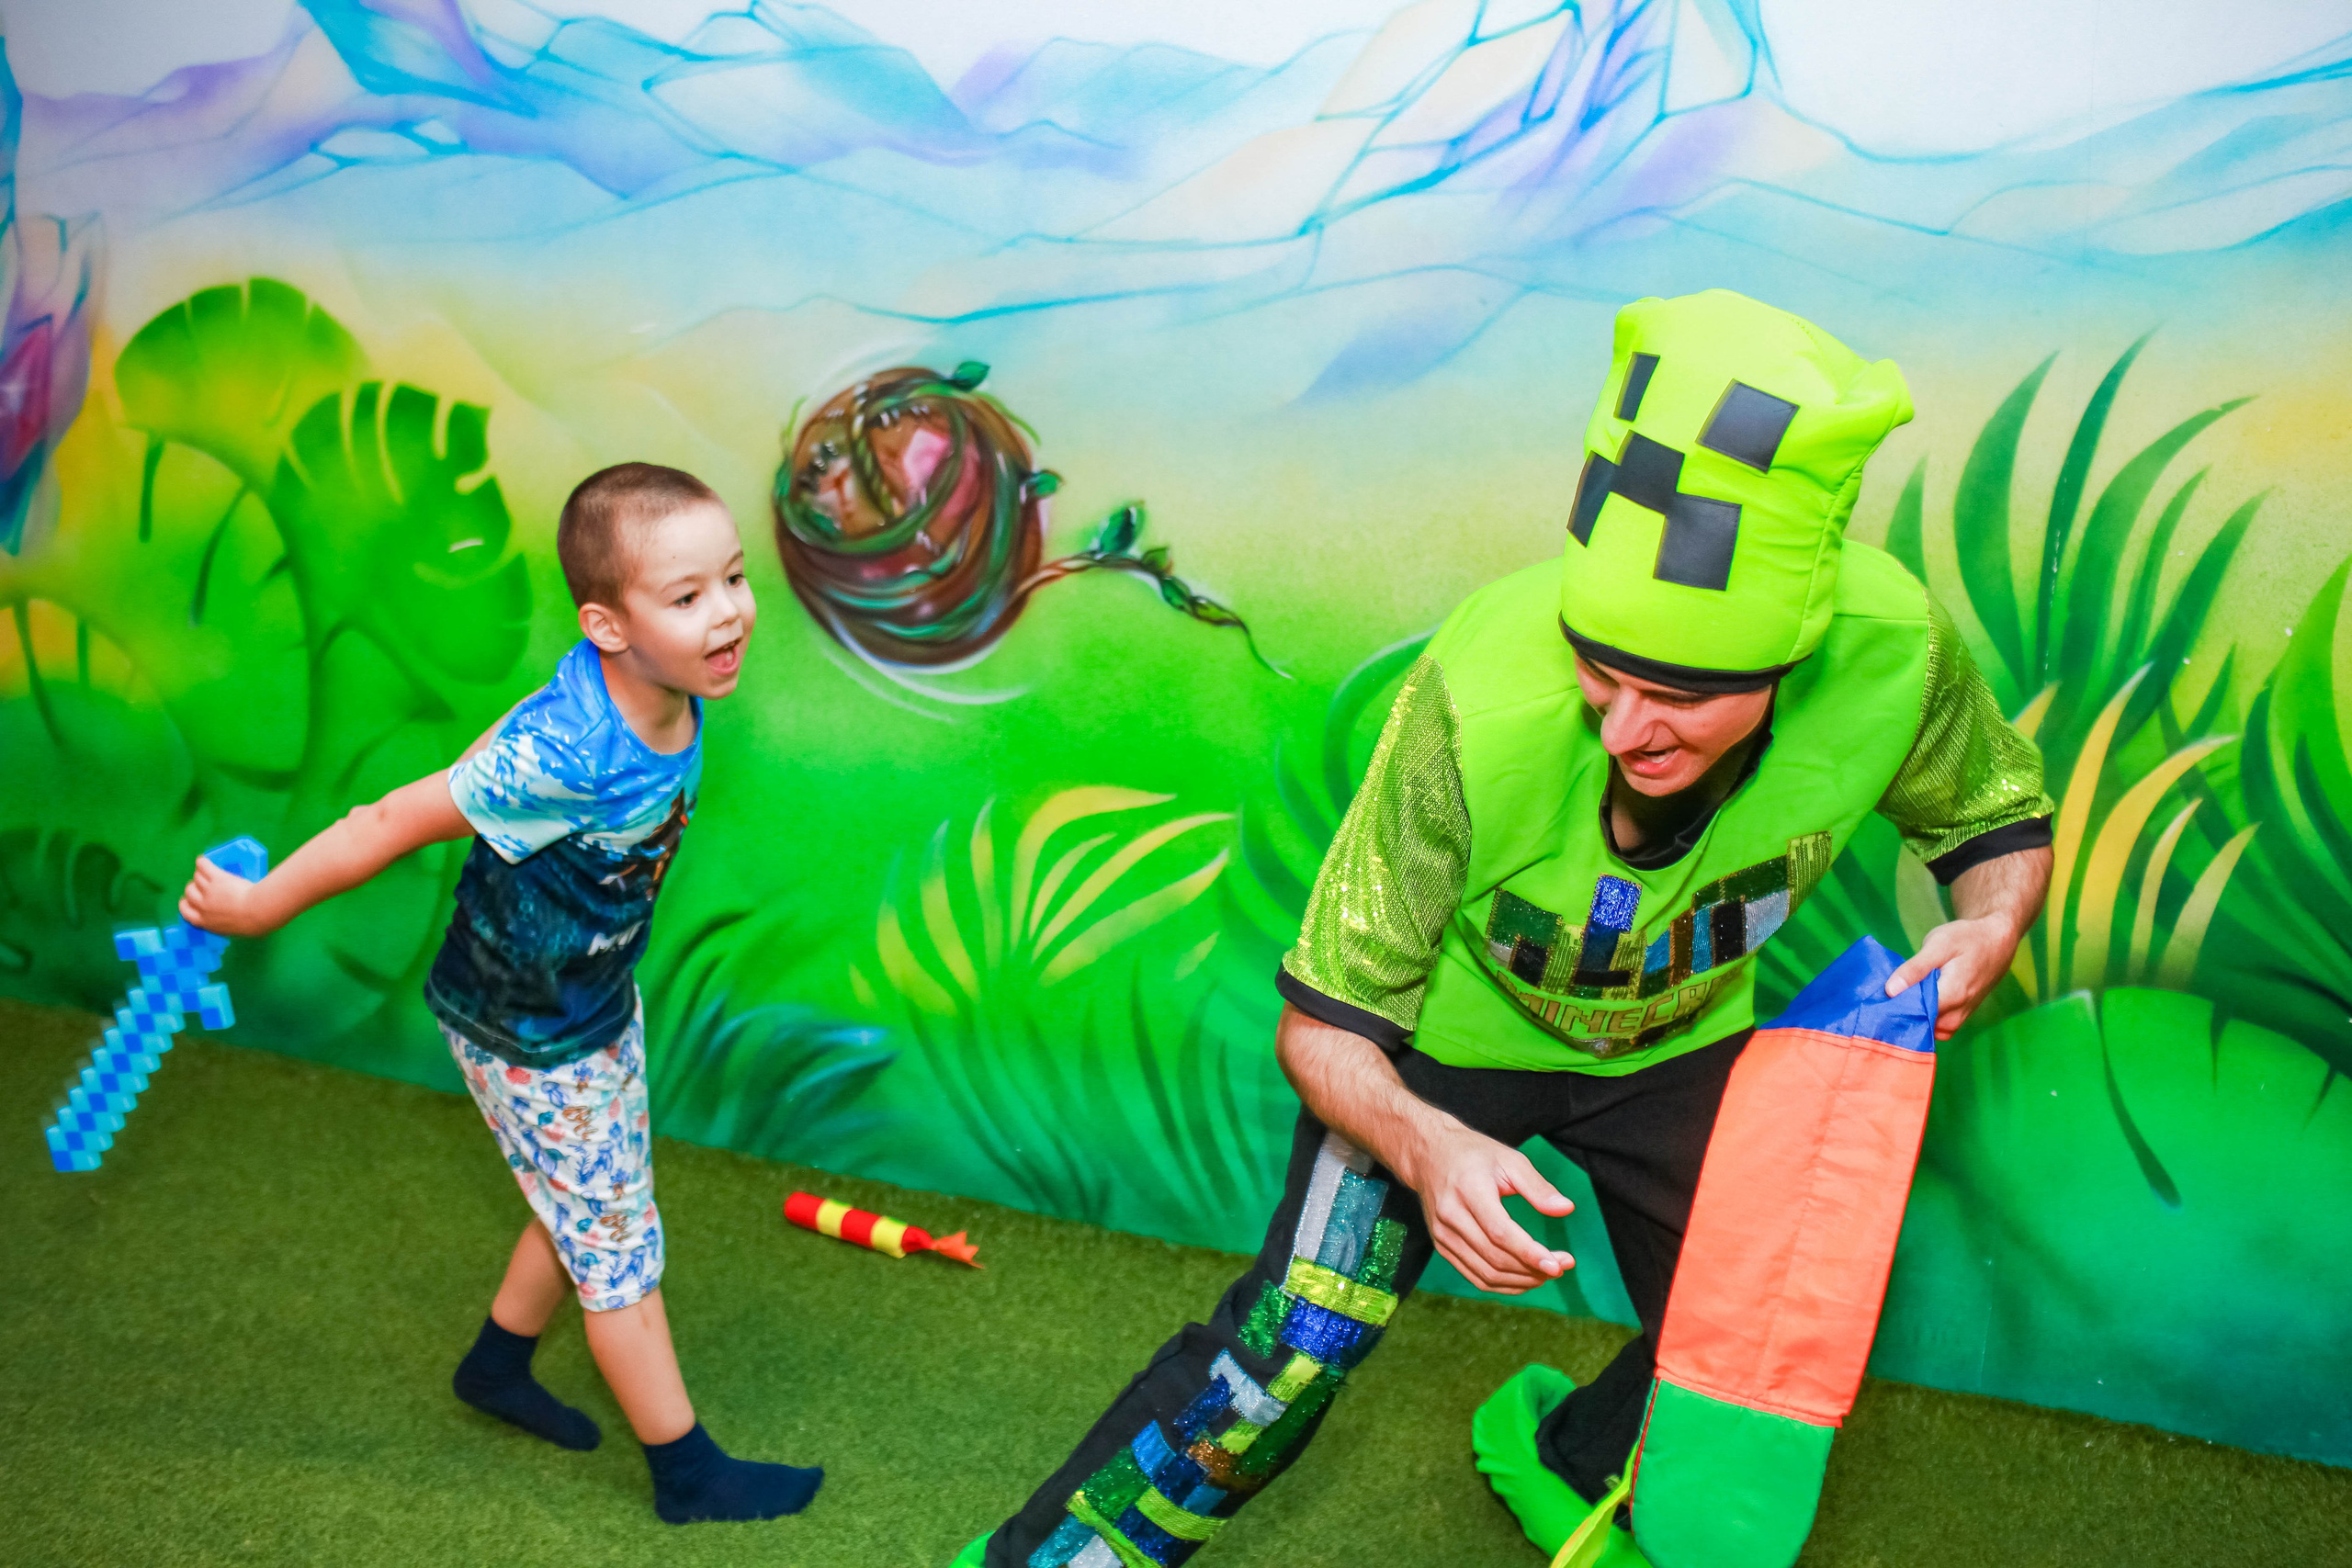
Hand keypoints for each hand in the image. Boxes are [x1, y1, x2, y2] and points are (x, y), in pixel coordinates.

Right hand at [178, 857, 278, 937]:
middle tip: (203, 885)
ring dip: (201, 875)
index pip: (185, 911)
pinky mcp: (216, 878)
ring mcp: (208, 891)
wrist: (257, 911)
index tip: (189, 900)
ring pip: (197, 878)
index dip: (186, 904)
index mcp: (205, 922)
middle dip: (194, 888)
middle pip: (189, 892)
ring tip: (207, 871)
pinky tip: (203, 860)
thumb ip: (225, 923)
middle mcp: (202, 906)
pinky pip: (203, 867)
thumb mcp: (234, 929)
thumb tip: (229, 918)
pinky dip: (202, 863)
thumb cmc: (253, 922)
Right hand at [1395, 1117, 1574, 1293]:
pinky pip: (1474, 1276)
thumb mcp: (1510, 1160)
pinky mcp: (1442, 1246)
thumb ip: (1538, 1187)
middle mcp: (1451, 1216)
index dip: (1530, 1253)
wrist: (1428, 1155)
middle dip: (1532, 1269)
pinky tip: (1524, 1279)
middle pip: (1494, 1257)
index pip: (1500, 1232)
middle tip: (1562, 1268)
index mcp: (1468, 1189)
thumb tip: (1567, 1209)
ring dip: (1521, 1281)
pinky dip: (1502, 1285)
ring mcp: (1443, 1234)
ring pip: (1485, 1273)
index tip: (1559, 1265)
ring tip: (1547, 1274)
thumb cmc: (1474, 1155)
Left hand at [1885, 913, 2022, 1039]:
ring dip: (1912, 1017)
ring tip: (1896, 997)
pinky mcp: (1959, 1017)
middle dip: (1900, 1015)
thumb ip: (1915, 969)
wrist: (1996, 942)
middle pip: (1920, 1025)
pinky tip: (1912, 1000)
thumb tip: (1890, 991)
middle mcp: (1957, 1014)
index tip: (1876, 1002)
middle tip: (1882, 999)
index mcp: (1952, 996)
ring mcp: (1960, 1018)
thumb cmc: (1967, 939)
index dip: (1893, 1010)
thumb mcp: (1938, 945)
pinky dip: (1923, 1017)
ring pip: (1928, 1029)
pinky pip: (1936, 1026)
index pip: (1915, 1015)